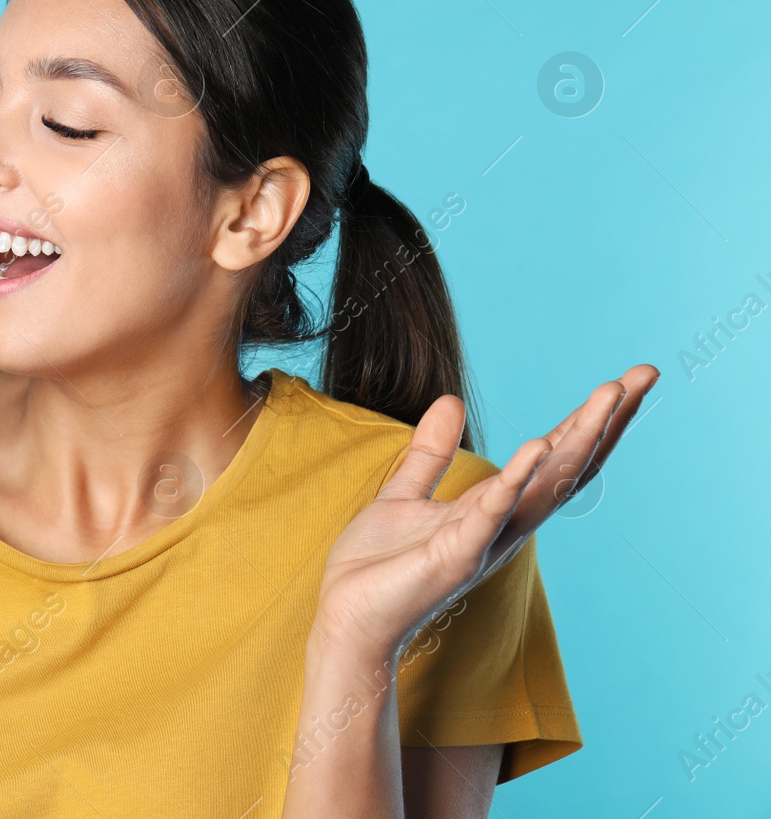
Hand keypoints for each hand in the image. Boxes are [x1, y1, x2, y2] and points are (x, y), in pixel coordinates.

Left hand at [311, 364, 659, 660]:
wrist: (346, 617)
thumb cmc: (378, 567)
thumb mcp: (406, 493)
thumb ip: (432, 453)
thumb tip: (451, 400)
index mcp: (496, 509)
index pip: (554, 457)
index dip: (589, 419)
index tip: (626, 379)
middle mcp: (503, 526)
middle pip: (567, 467)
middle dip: (605, 421)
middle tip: (644, 374)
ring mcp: (484, 541)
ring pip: (544, 485)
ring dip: (576, 439)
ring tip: (608, 395)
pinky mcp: (455, 555)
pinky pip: (491, 513)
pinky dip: (514, 479)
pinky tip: (536, 445)